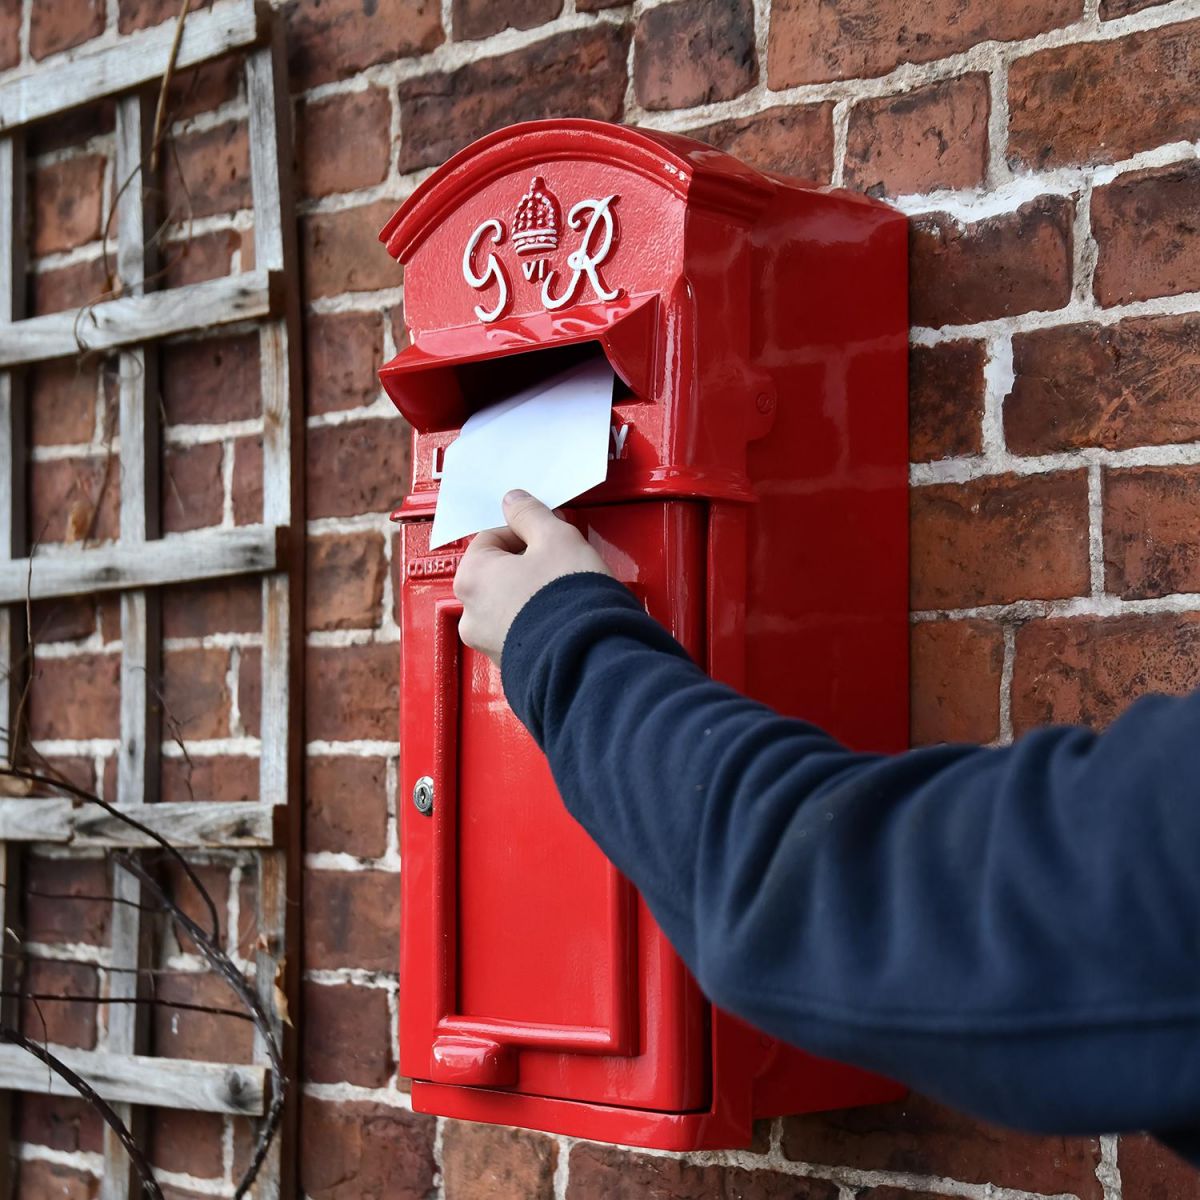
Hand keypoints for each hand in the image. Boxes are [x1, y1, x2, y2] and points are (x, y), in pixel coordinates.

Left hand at [454, 490, 611, 664]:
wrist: (589, 657)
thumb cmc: (568, 599)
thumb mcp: (555, 538)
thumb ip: (530, 514)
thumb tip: (514, 502)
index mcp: (472, 578)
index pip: (490, 539)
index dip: (524, 533)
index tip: (547, 537)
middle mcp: (470, 614)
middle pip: (495, 574)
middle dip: (525, 566)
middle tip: (557, 565)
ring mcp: (487, 644)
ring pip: (506, 606)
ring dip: (529, 596)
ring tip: (561, 596)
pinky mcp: (510, 666)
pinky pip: (520, 634)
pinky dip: (536, 625)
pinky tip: (560, 620)